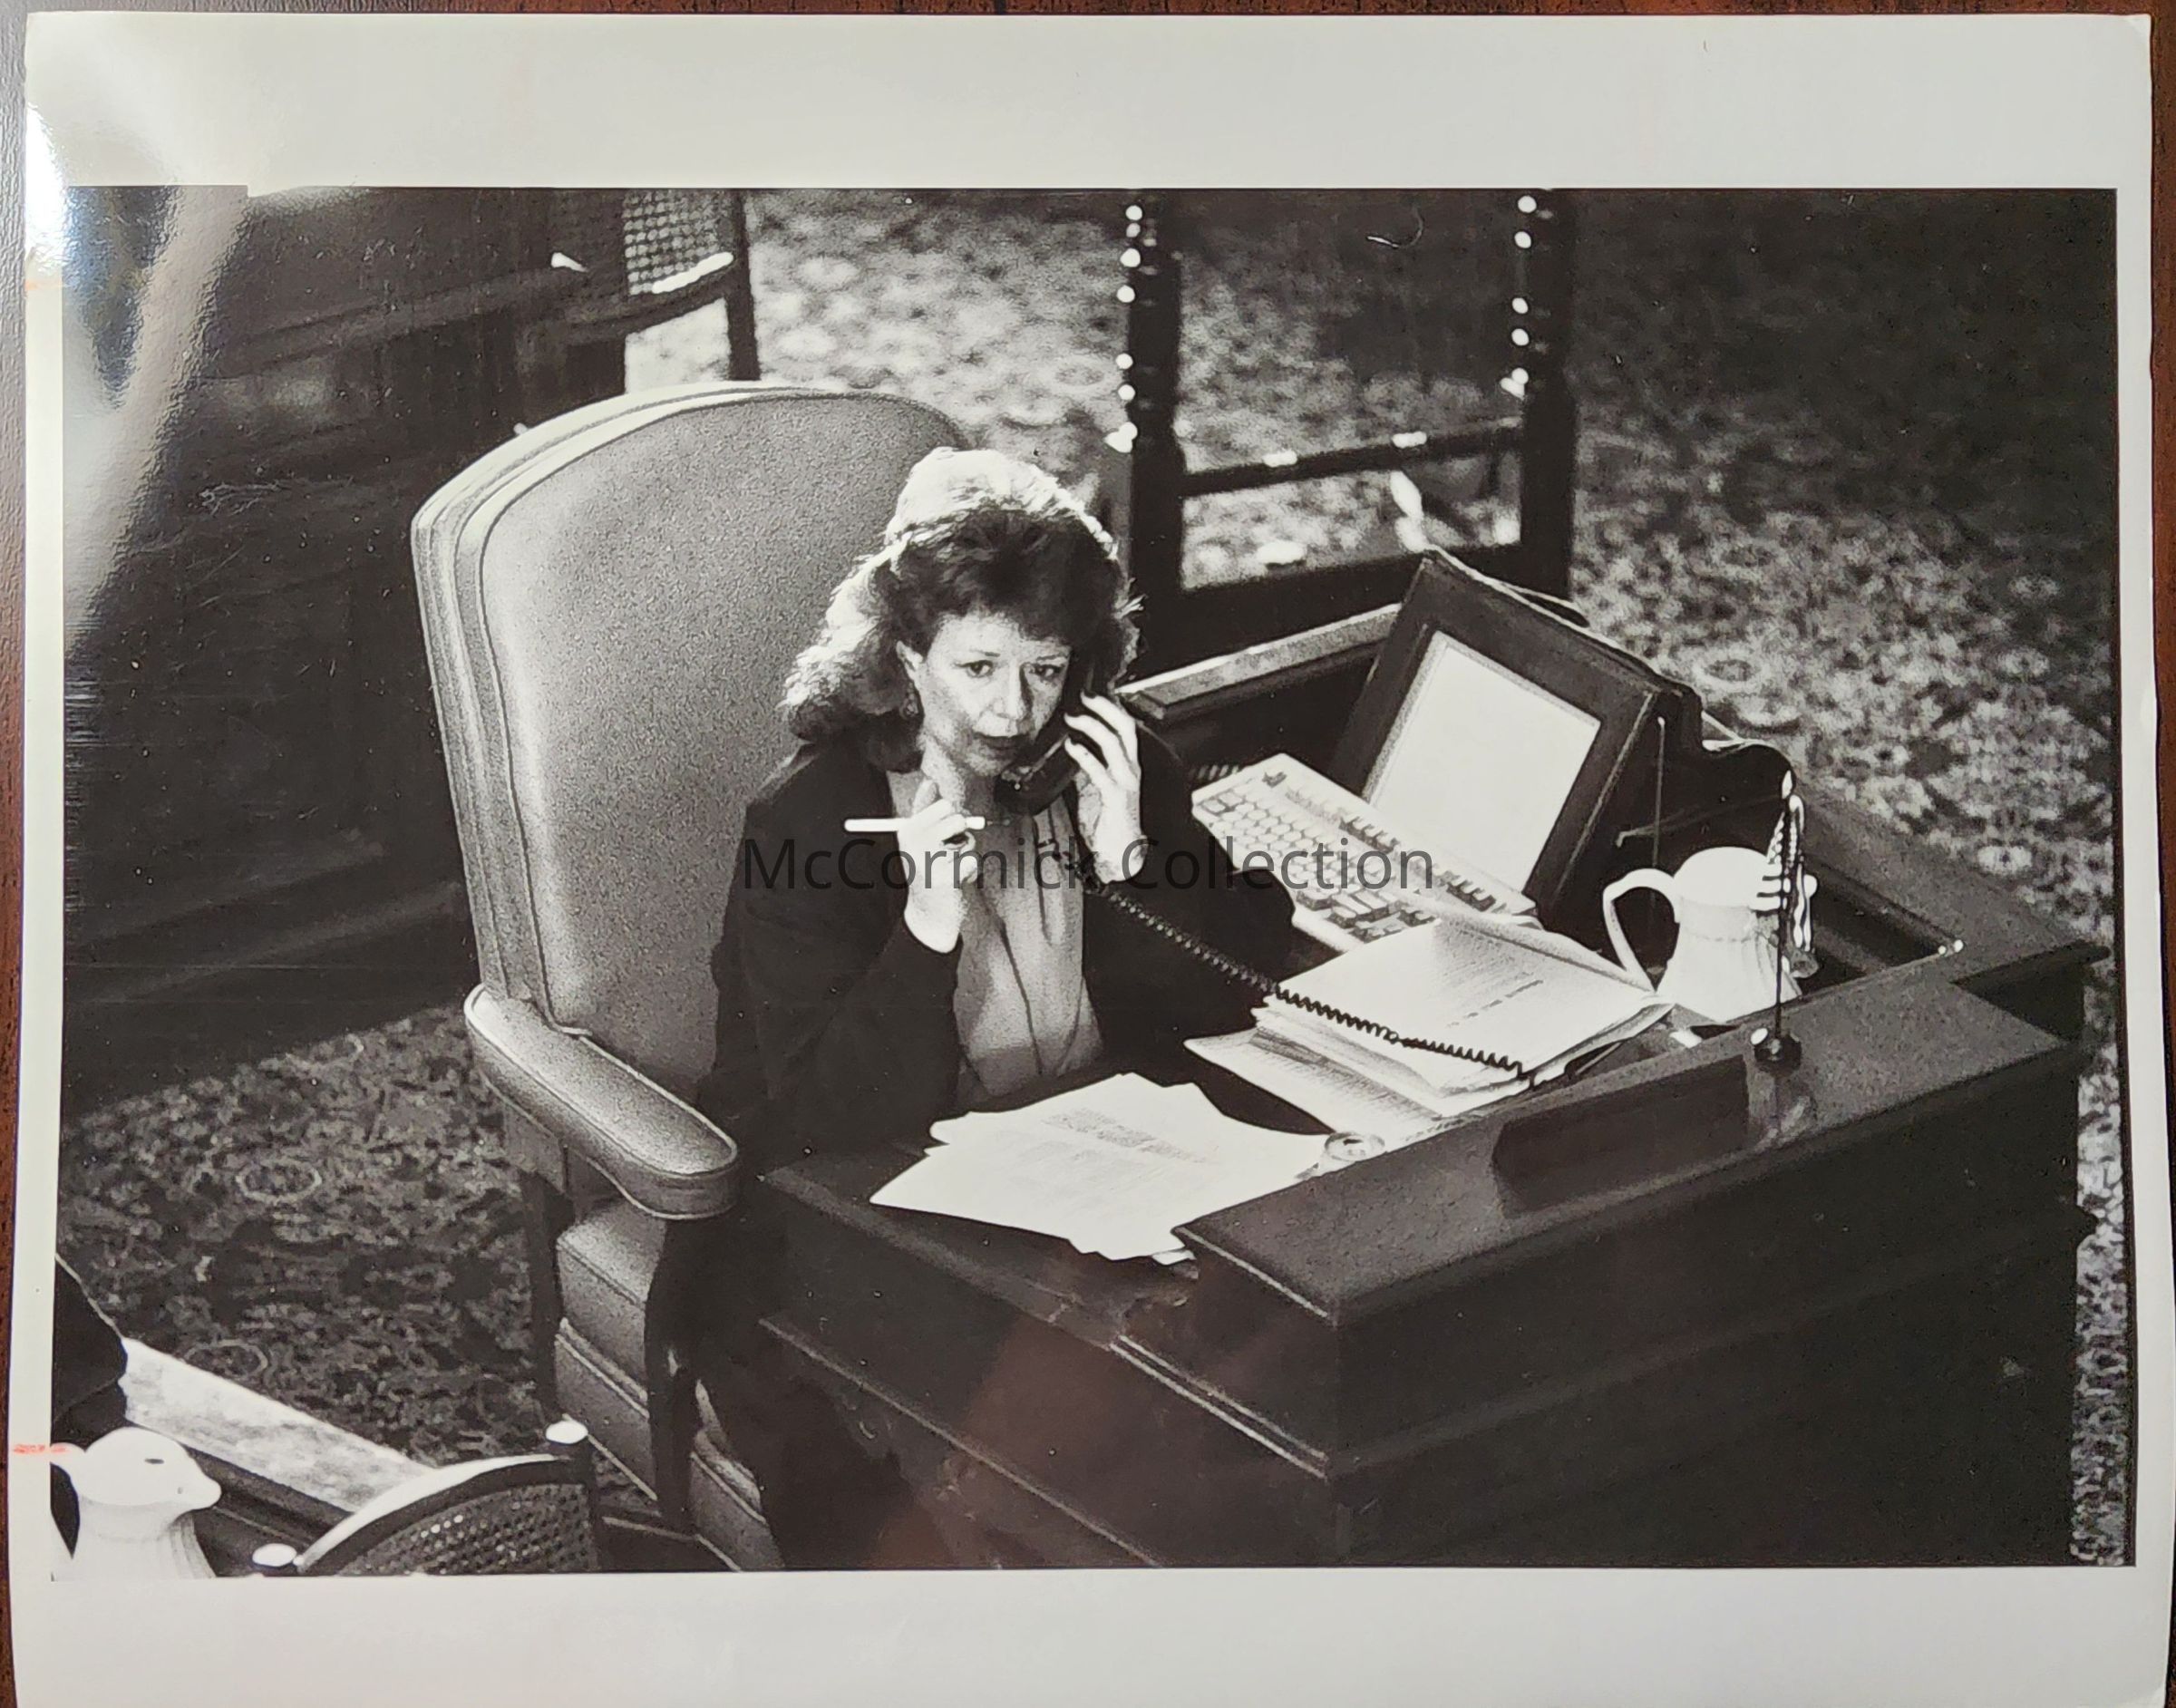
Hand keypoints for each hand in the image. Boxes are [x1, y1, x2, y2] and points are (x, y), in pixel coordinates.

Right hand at [895, 777, 979, 951]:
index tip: (945, 832)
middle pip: (957, 818)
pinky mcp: (945, 877)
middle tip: (950, 849)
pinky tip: (956, 882)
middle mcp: (914, 842)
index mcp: (907, 829)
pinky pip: (973, 861)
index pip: (942, 804)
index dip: (951, 817)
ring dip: (967, 853)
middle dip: (961, 833)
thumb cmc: (927, 872)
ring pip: (968, 840)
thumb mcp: (919, 840)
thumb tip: (931, 781)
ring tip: (952, 866)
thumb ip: (924, 810)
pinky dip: (970, 871)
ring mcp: (929, 859)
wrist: (928, 914)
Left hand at [1063, 693, 1145, 881]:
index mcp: (1129, 766)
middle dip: (1105, 707)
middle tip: (1085, 696)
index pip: (1126, 728)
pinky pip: (1100, 770)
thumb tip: (1073, 746)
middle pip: (1125, 727)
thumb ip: (1092, 767)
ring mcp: (1126, 782)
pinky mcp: (1116, 797)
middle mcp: (1131, 770)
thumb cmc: (1112, 821)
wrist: (1124, 852)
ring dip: (1092, 726)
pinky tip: (1072, 746)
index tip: (1092, 696)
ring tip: (1072, 718)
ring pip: (1114, 743)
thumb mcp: (1101, 787)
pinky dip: (1084, 754)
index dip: (1111, 709)